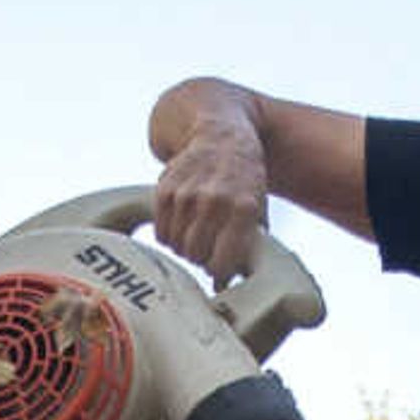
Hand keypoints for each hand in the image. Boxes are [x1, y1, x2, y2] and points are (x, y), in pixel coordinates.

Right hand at [151, 105, 269, 283]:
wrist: (221, 132)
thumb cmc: (245, 177)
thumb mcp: (258, 206)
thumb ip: (249, 245)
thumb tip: (225, 287)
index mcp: (243, 207)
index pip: (221, 263)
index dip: (219, 272)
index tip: (220, 269)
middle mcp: (214, 199)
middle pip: (195, 256)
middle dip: (201, 258)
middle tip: (207, 249)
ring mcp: (187, 194)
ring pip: (176, 246)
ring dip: (184, 246)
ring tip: (195, 234)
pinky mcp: (164, 189)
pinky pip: (160, 233)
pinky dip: (169, 235)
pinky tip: (181, 223)